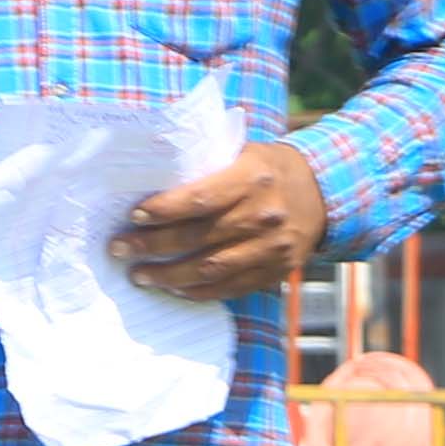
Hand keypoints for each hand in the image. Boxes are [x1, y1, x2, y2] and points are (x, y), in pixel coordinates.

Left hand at [118, 139, 332, 301]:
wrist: (324, 192)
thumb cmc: (269, 169)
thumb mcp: (244, 154)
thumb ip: (207, 168)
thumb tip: (151, 183)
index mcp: (253, 178)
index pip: (199, 200)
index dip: (162, 211)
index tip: (133, 216)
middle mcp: (264, 214)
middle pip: (197, 237)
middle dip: (151, 245)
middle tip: (120, 248)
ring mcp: (272, 246)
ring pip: (210, 269)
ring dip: (168, 275)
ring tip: (140, 275)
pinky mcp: (277, 270)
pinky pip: (231, 288)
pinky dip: (199, 291)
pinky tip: (175, 288)